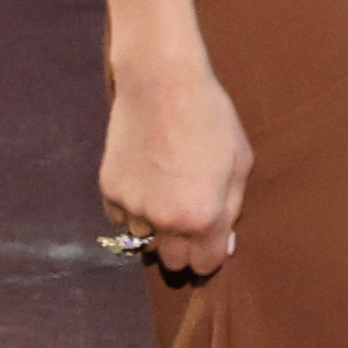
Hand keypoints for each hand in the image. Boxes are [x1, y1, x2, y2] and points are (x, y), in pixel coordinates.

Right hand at [100, 57, 252, 271]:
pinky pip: (122, 217)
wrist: (160, 82)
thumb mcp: (239, 162)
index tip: (209, 242)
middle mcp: (165, 220)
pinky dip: (132, 208)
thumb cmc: (210, 117)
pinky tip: (144, 178)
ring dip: (155, 226)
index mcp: (202, 217)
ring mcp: (133, 207)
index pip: (204, 265)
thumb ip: (232, 208)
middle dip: (183, 246)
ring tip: (164, 190)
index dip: (209, 255)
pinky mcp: (109, 190)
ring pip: (145, 239)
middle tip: (187, 216)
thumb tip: (225, 244)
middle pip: (173, 261)